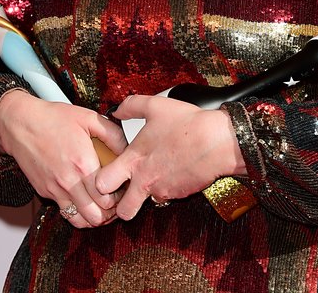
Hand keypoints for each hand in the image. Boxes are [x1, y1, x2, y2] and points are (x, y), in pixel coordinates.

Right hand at [0, 89, 127, 227]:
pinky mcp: (45, 192)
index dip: (120, 198)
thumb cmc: (52, 118)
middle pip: (96, 216)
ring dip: (94, 217)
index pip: (108, 198)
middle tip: (116, 200)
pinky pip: (65, 212)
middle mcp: (69, 181)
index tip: (124, 190)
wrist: (21, 123)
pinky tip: (85, 200)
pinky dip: (78, 213)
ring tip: (102, 206)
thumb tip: (128, 148)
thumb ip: (113, 134)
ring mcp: (55, 190)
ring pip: (80, 221)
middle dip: (110, 212)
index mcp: (83, 163)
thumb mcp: (89, 118)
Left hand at [95, 95, 245, 220]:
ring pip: (144, 204)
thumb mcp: (155, 106)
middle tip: (123, 191)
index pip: (102, 184)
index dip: (100, 182)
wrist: (217, 141)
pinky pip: (165, 197)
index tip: (106, 173)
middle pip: (121, 212)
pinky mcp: (178, 195)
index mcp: (134, 159)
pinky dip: (165, 188)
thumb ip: (131, 106)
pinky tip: (171, 171)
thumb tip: (116, 110)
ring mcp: (162, 190)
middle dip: (119, 206)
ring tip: (150, 177)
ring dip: (144, 196)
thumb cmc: (187, 123)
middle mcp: (144, 180)